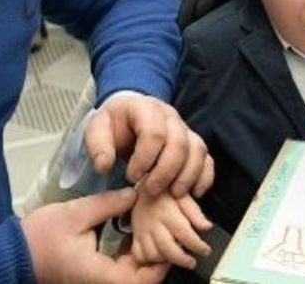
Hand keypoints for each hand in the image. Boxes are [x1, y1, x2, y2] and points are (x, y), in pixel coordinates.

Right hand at [21, 188, 167, 283]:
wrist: (13, 254)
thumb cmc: (40, 238)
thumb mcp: (75, 214)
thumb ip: (108, 204)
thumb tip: (135, 193)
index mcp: (102, 276)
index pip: (146, 280)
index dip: (163, 260)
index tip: (168, 234)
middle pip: (144, 279)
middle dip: (157, 254)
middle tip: (164, 225)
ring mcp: (98, 282)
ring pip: (133, 276)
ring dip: (145, 255)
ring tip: (152, 225)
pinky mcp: (93, 276)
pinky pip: (121, 271)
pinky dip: (131, 255)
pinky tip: (133, 231)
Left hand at [83, 94, 213, 196]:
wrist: (128, 116)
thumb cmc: (114, 125)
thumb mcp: (97, 129)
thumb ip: (97, 146)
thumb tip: (104, 166)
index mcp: (146, 108)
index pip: (154, 132)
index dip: (144, 158)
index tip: (130, 177)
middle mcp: (171, 116)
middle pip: (179, 142)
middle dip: (165, 171)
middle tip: (150, 191)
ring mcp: (185, 129)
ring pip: (197, 150)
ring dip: (187, 175)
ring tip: (173, 195)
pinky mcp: (193, 144)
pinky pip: (207, 159)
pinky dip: (204, 177)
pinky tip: (194, 194)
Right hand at [129, 190, 212, 269]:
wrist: (144, 187)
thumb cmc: (166, 192)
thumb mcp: (183, 196)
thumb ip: (195, 213)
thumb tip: (207, 227)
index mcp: (168, 213)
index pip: (184, 234)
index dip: (197, 245)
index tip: (206, 251)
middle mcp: (154, 224)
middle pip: (167, 248)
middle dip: (182, 260)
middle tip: (192, 262)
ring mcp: (143, 231)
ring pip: (153, 254)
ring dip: (165, 260)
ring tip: (176, 257)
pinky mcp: (136, 236)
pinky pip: (139, 254)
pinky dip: (149, 260)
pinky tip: (159, 257)